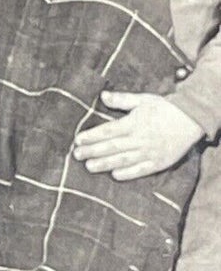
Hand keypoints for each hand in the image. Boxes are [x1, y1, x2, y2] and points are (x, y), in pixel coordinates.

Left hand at [73, 90, 204, 180]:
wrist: (193, 119)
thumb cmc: (165, 108)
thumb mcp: (143, 100)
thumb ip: (121, 100)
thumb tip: (102, 96)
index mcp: (134, 123)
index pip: (108, 131)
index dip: (91, 136)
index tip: (77, 140)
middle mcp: (140, 139)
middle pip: (112, 147)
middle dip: (92, 151)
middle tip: (76, 155)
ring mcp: (150, 152)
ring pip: (123, 160)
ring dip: (105, 164)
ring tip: (89, 166)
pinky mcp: (159, 162)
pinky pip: (141, 170)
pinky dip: (128, 173)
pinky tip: (114, 175)